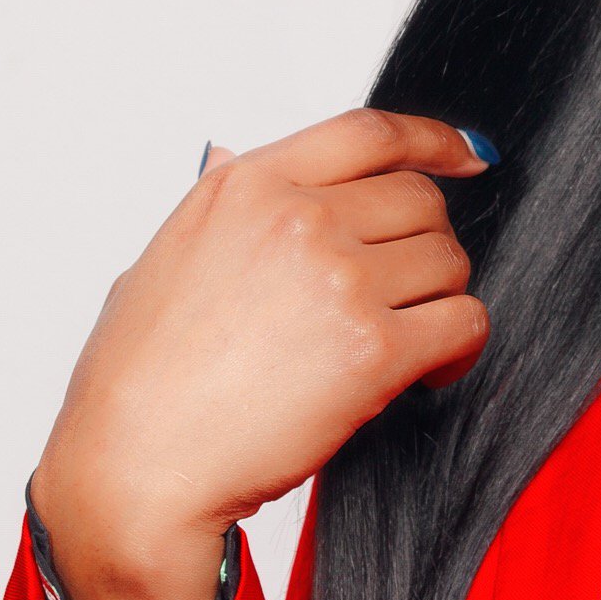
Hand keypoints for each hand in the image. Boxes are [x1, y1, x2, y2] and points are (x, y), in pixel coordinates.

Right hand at [30, 109, 494, 599]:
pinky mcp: (374, 348)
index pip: (368, 133)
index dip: (431, 141)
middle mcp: (297, 219)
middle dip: (423, 245)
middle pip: (419, 201)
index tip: (465, 155)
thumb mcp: (162, 258)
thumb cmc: (137, 382)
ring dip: (438, 299)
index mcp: (246, 187)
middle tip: (403, 291)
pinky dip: (461, 347)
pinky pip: (464, 323)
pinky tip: (429, 369)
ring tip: (403, 338)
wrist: (135, 465)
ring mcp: (340, 279)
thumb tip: (234, 159)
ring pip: (448, 261)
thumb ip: (222, 210)